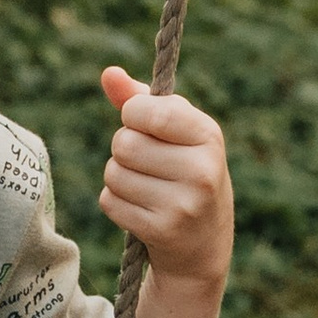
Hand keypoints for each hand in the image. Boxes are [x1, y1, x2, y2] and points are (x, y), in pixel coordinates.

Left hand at [97, 64, 232, 285]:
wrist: (204, 243)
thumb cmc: (186, 172)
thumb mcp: (177, 133)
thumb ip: (142, 100)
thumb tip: (108, 73)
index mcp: (209, 135)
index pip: (148, 111)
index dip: (132, 115)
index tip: (142, 123)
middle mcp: (202, 170)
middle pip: (124, 143)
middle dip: (124, 149)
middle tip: (146, 162)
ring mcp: (184, 204)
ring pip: (114, 173)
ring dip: (118, 177)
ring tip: (144, 186)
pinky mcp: (162, 230)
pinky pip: (110, 201)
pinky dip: (115, 202)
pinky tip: (139, 208)